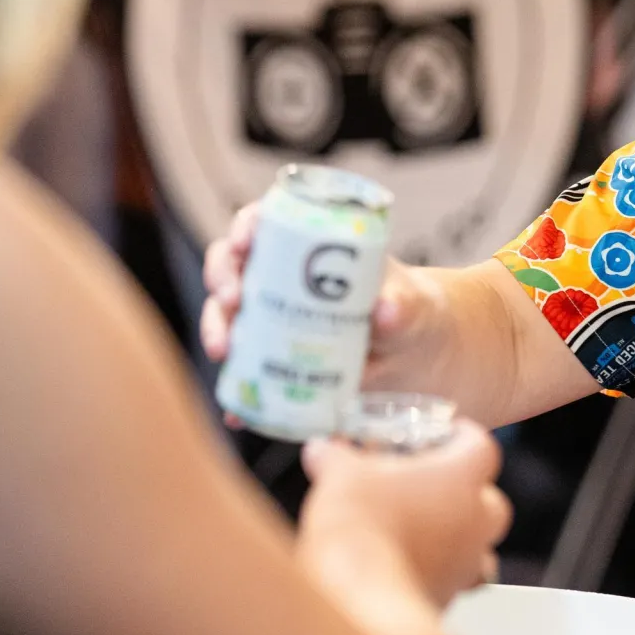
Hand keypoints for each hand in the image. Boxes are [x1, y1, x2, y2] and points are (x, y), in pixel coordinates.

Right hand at [199, 201, 442, 394]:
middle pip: (233, 267)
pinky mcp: (274, 360)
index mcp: (309, 248)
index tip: (244, 243)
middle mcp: (281, 279)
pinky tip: (237, 410)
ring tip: (224, 352)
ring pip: (229, 316)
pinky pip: (246, 372)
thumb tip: (386, 309)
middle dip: (223, 280)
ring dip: (218, 330)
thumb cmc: (410, 310)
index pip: (265, 223)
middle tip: (233, 302)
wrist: (416, 355)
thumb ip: (401, 305)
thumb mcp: (410, 304)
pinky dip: (238, 391)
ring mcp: (273, 320)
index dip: (245, 227)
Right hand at [297, 420, 511, 607]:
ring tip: (420, 531)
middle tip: (430, 486)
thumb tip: (322, 452)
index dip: (464, 438)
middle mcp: (474, 522)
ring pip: (478, 547)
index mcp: (460, 478)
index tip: (449, 434)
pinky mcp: (447, 599)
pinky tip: (402, 567)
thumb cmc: (363, 529)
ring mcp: (465, 565)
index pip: (481, 446)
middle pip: (490, 500)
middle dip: (466, 492)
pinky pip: (453, 582)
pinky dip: (435, 572)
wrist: (360, 599)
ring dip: (456, 538)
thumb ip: (335, 459)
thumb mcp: (340, 476)